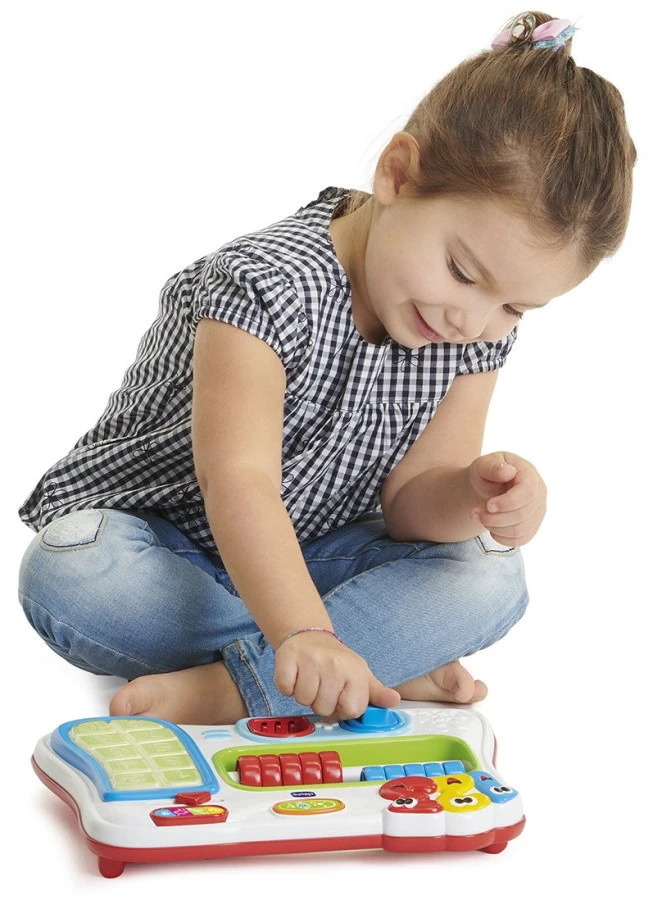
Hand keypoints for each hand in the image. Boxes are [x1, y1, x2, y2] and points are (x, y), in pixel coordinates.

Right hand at [274, 631, 400, 718]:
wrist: (311, 636)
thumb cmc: (337, 661)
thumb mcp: (361, 675)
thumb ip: (376, 693)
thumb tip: (394, 701)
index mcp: (355, 670)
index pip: (351, 709)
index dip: (343, 709)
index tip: (340, 697)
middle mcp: (334, 664)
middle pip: (324, 708)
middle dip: (321, 702)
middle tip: (322, 686)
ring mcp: (310, 660)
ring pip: (303, 700)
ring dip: (304, 695)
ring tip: (310, 679)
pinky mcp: (287, 657)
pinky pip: (284, 688)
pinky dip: (287, 687)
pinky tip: (295, 675)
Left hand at [468, 451, 546, 546]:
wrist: (487, 487)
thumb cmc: (486, 474)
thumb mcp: (483, 465)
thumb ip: (492, 466)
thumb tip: (507, 471)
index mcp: (529, 474)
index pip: (528, 492)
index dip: (508, 503)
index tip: (488, 505)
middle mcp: (539, 494)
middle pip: (522, 515)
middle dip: (494, 518)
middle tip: (475, 513)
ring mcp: (538, 512)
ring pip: (520, 530)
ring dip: (494, 528)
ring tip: (480, 517)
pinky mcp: (532, 527)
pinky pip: (519, 540)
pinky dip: (500, 536)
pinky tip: (490, 525)